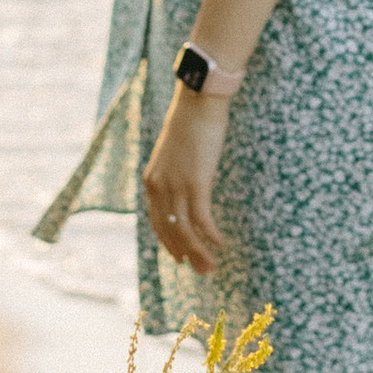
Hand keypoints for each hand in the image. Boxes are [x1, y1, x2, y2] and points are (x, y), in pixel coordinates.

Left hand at [143, 83, 227, 271]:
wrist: (198, 102)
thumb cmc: (192, 124)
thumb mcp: (176, 155)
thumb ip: (176, 176)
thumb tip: (190, 192)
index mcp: (151, 181)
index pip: (156, 223)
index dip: (170, 244)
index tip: (181, 259)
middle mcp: (159, 187)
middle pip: (169, 232)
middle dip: (187, 255)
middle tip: (203, 271)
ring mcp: (176, 185)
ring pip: (185, 230)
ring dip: (199, 252)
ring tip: (213, 266)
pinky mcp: (196, 182)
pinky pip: (202, 218)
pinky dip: (211, 234)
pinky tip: (221, 243)